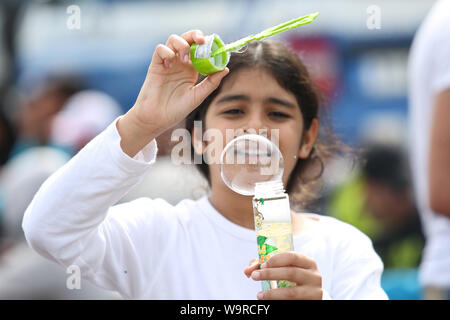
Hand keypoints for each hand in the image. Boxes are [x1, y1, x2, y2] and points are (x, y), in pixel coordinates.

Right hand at [118, 30, 228, 156]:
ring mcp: (168, 62)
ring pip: (174, 40)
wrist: (157, 118)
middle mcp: (180, 62)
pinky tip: (170, 65)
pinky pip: (160, 49)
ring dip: (182, 45)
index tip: (216, 48)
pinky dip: (167, 52)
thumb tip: (225, 69)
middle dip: (195, 35)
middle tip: (202, 41)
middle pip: (188, 39)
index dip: (208, 46)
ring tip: (186, 61)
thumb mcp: (198, 96)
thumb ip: (211, 83)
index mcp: (192, 69)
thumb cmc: (176, 109)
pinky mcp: (156, 65)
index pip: (201, 50)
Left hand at [244, 252, 322, 299]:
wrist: (308, 295)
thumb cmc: (292, 277)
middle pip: (291, 273)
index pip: (292, 257)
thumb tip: (247, 271)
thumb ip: (264, 266)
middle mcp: (314, 276)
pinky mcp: (311, 303)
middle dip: (270, 274)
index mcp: (308, 262)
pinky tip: (268, 302)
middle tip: (254, 276)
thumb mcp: (283, 268)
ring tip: (259, 295)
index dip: (276, 260)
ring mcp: (314, 291)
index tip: (262, 265)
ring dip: (272, 293)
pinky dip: (278, 302)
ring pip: (291, 293)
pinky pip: (292, 303)